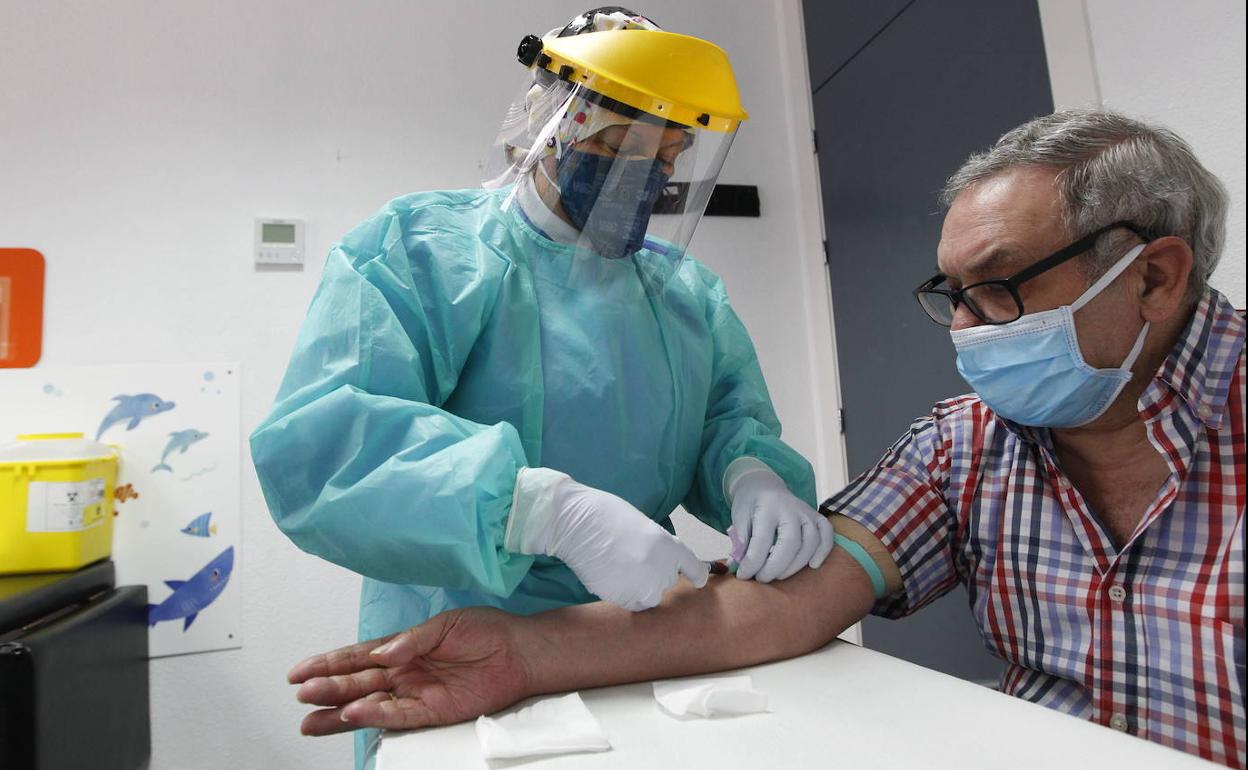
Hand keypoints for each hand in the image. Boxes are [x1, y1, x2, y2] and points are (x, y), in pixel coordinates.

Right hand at [288, 608, 531, 735]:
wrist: (519, 652)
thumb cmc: (486, 632)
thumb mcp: (446, 624)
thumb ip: (413, 639)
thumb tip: (384, 652)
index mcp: (402, 648)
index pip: (357, 657)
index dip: (327, 663)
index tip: (299, 672)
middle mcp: (403, 672)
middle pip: (356, 683)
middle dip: (326, 689)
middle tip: (300, 696)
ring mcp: (415, 693)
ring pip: (369, 705)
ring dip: (340, 711)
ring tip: (311, 721)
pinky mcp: (432, 711)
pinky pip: (398, 716)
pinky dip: (376, 716)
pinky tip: (354, 716)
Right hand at [520, 473, 708, 610]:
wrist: (578, 524)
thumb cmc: (607, 516)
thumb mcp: (644, 526)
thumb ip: (659, 549)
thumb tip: (660, 568)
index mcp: (670, 546)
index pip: (693, 568)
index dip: (696, 575)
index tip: (699, 582)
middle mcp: (662, 571)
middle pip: (665, 583)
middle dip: (652, 574)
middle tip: (629, 556)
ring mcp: (642, 587)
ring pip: (648, 596)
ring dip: (638, 587)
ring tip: (617, 566)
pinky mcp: (622, 599)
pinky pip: (630, 604)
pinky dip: (623, 594)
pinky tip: (609, 575)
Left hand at [730, 469, 833, 581]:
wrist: (764, 485)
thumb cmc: (750, 505)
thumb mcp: (738, 517)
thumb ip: (740, 541)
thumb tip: (741, 567)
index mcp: (767, 507)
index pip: (762, 540)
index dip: (752, 562)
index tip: (743, 575)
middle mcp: (791, 508)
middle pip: (790, 543)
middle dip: (775, 567)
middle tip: (761, 578)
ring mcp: (806, 512)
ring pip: (811, 542)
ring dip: (795, 565)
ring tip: (778, 575)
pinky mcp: (816, 516)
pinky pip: (827, 534)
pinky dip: (823, 551)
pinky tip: (812, 565)